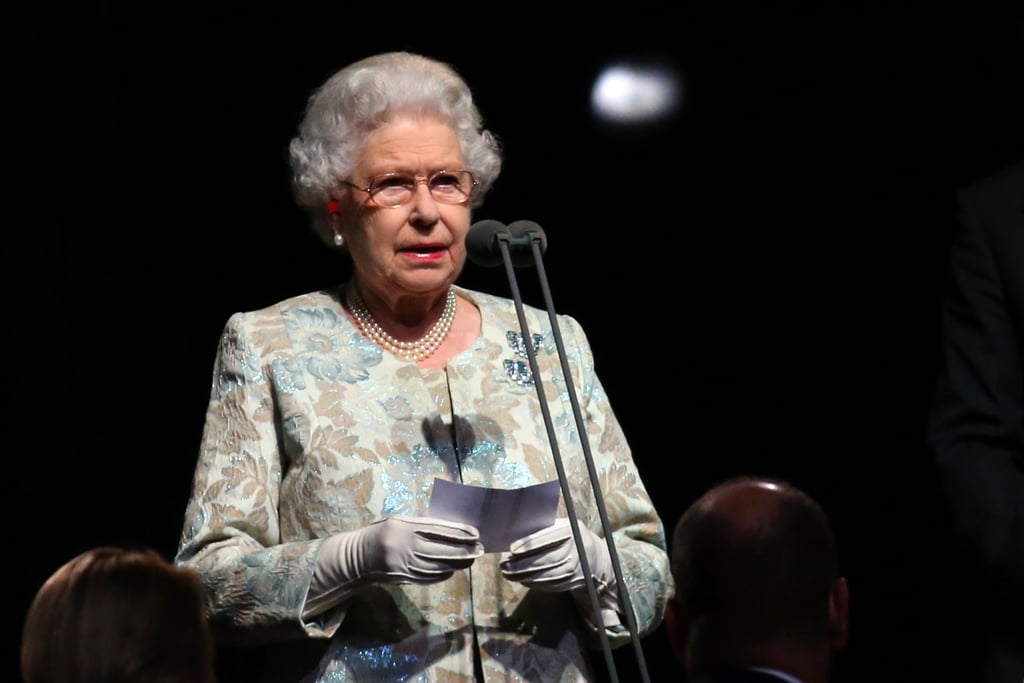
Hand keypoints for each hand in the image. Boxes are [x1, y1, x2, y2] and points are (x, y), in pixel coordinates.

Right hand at [306, 516, 483, 613]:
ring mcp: (403, 564)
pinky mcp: (402, 578)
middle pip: (441, 550)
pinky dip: (442, 575)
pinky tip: (452, 572)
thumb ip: (422, 525)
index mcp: (405, 526)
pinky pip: (427, 578)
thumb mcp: (399, 521)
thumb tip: (451, 531)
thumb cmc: (382, 532)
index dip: (459, 532)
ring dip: (456, 564)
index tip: (475, 534)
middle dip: (463, 550)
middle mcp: (404, 545)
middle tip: (479, 549)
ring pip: (436, 566)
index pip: (439, 530)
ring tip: (470, 561)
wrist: (357, 555)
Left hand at [500, 518, 621, 629]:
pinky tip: (522, 580)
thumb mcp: (561, 526)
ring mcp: (576, 568)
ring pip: (547, 575)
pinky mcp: (572, 581)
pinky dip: (534, 583)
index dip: (530, 544)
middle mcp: (577, 550)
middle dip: (522, 564)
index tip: (512, 549)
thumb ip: (544, 528)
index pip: (550, 537)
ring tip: (508, 574)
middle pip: (547, 559)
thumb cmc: (569, 537)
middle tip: (504, 565)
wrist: (593, 557)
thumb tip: (515, 534)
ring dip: (525, 576)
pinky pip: (551, 585)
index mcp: (572, 530)